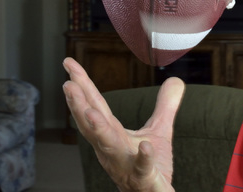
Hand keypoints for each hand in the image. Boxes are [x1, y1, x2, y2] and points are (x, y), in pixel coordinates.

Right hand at [63, 57, 184, 191]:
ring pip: (108, 146)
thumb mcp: (159, 131)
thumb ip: (165, 106)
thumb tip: (174, 80)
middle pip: (92, 124)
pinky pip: (143, 168)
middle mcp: (112, 148)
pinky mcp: (144, 178)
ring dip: (98, 129)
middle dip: (79, 105)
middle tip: (67, 85)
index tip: (68, 63)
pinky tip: (145, 146)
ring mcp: (126, 164)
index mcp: (112, 134)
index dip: (81, 84)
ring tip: (90, 112)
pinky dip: (143, 157)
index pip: (95, 105)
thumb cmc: (149, 168)